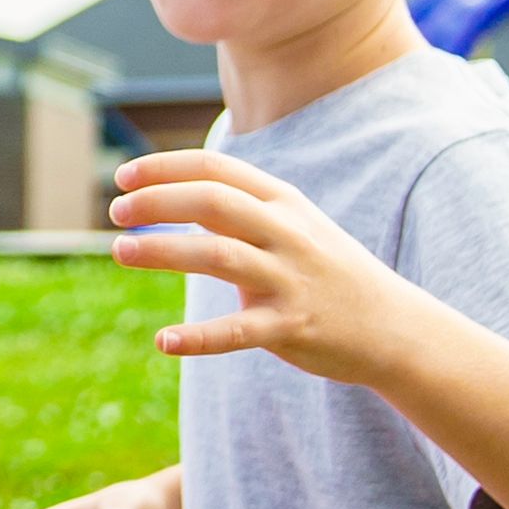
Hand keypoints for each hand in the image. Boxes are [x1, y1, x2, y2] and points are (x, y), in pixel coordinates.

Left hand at [108, 148, 420, 377]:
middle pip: (212, 201)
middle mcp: (286, 233)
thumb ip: (234, 209)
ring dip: (162, 250)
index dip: (164, 168)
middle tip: (115, 213)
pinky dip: (199, 337)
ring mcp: (290, 279)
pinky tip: (164, 341)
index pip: (216, 168)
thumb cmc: (324, 270)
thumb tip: (165, 194)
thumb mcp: (289, 225)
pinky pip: (238, 330)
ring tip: (119, 251)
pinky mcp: (291, 326)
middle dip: (157, 201)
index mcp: (282, 202)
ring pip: (218, 254)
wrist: (392, 325)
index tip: (123, 176)